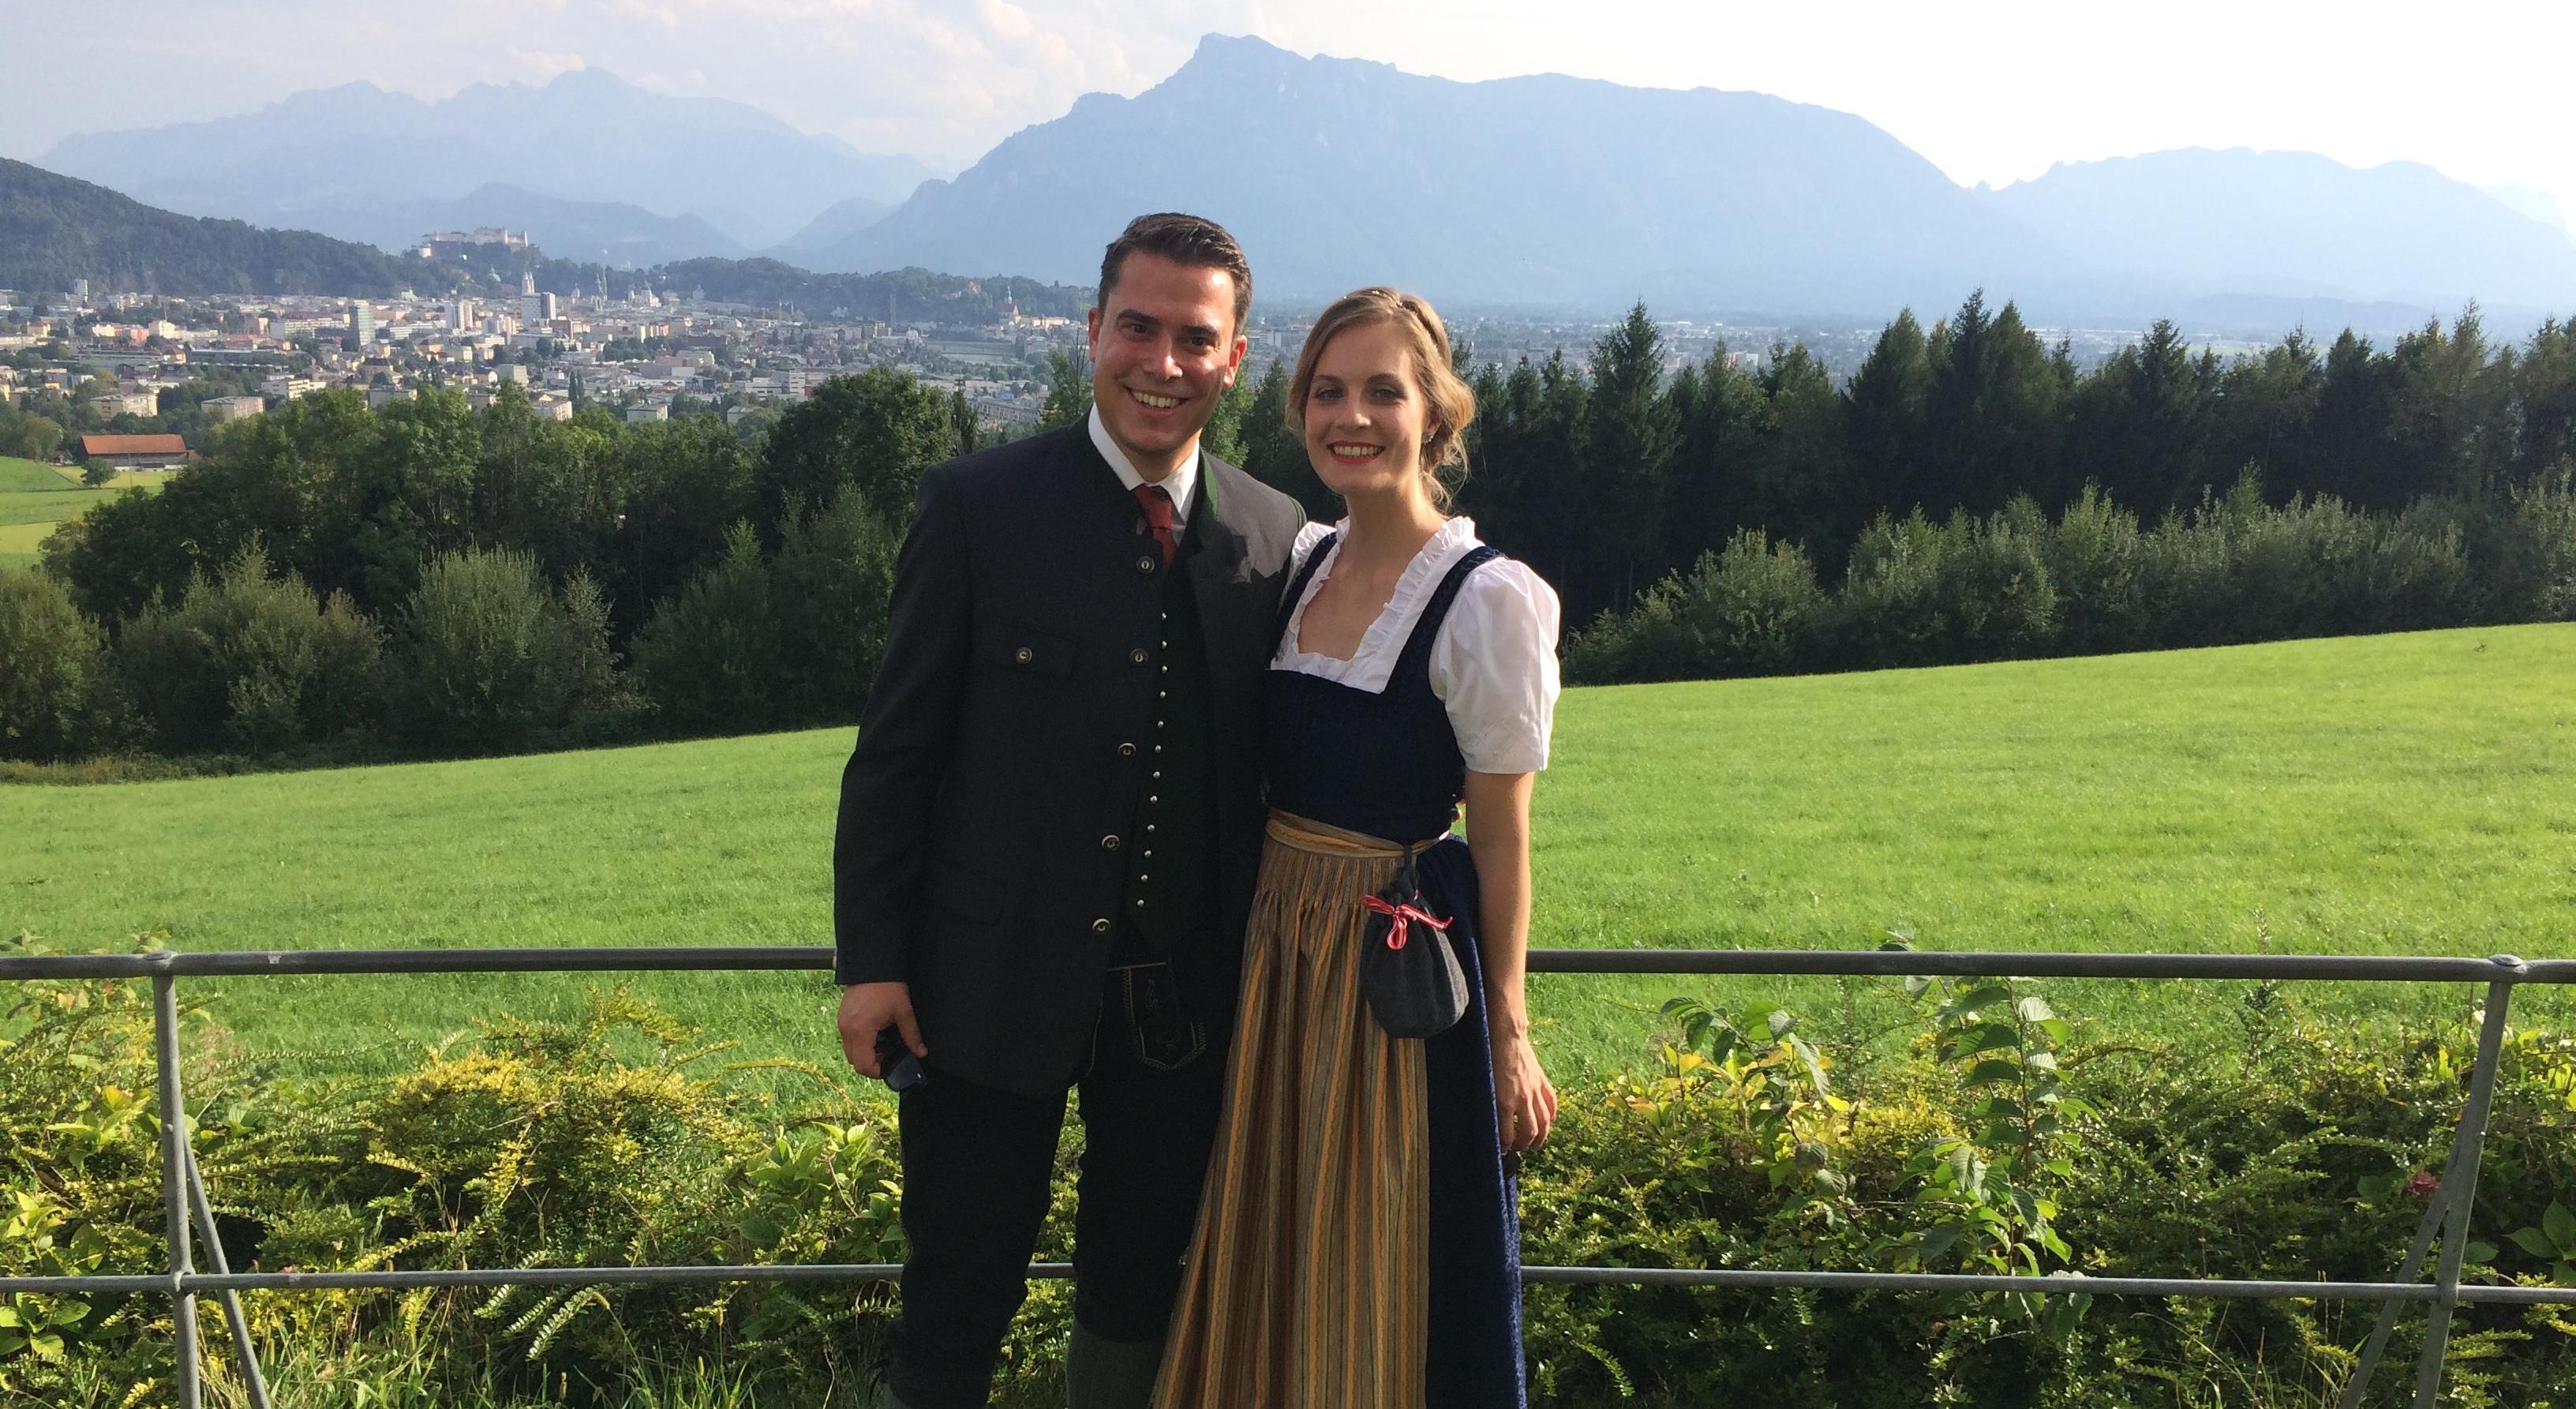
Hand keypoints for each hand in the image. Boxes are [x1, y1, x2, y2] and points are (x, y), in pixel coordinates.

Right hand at [837, 982, 925, 1078]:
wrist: (872, 964)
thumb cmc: (887, 986)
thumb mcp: (903, 1012)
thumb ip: (912, 1036)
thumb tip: (921, 1052)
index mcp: (860, 1031)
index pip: (863, 1065)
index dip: (877, 1071)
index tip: (891, 1066)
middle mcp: (847, 1030)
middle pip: (855, 1061)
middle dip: (872, 1063)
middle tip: (889, 1055)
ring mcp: (842, 1023)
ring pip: (850, 1050)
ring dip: (866, 1052)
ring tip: (884, 1043)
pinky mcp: (842, 1017)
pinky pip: (848, 1038)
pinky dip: (861, 1042)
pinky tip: (876, 1033)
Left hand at [1492, 1028, 1556, 1151]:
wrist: (1506, 1036)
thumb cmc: (1488, 1059)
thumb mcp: (1483, 1085)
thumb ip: (1488, 1104)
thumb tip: (1488, 1122)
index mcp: (1503, 1102)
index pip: (1508, 1136)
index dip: (1506, 1147)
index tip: (1503, 1151)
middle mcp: (1522, 1099)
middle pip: (1530, 1132)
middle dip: (1524, 1145)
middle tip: (1518, 1148)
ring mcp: (1535, 1091)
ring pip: (1545, 1122)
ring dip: (1542, 1136)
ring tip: (1536, 1143)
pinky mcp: (1542, 1081)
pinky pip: (1552, 1103)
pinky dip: (1552, 1115)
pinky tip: (1549, 1121)